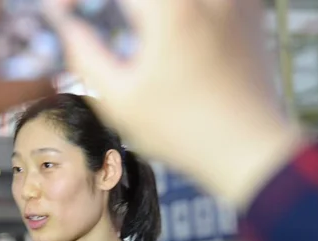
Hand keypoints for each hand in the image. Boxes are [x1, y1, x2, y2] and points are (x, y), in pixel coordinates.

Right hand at [45, 0, 297, 207]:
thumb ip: (85, 55)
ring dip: (147, 8)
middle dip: (120, 5)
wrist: (248, 149)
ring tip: (136, 23)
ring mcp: (234, 0)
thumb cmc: (185, 133)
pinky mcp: (249, 11)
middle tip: (104, 16)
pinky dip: (184, 9)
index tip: (68, 11)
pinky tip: (175, 27)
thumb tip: (67, 27)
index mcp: (170, 10)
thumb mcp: (120, 102)